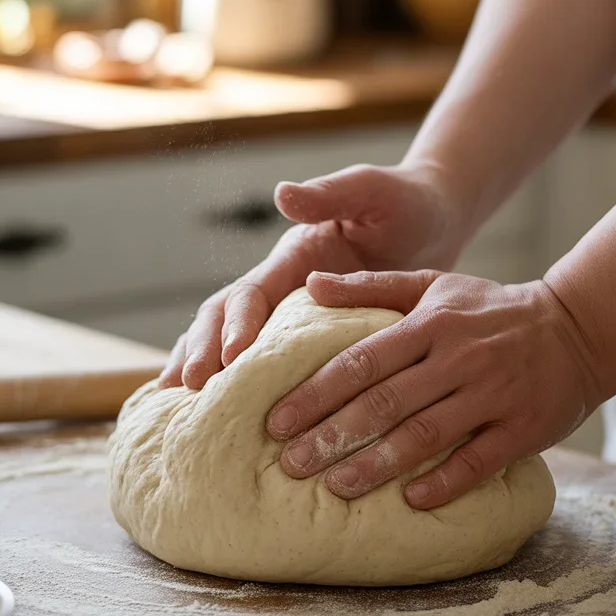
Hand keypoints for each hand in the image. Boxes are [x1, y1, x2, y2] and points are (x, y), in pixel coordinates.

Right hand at [159, 163, 457, 389]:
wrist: (433, 222)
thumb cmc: (406, 205)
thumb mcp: (371, 191)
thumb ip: (331, 193)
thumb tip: (282, 194)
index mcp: (291, 258)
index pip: (251, 294)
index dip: (236, 324)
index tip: (230, 358)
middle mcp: (280, 287)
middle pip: (221, 320)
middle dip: (199, 352)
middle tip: (187, 389)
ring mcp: (288, 314)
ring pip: (228, 343)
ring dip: (203, 371)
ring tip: (181, 413)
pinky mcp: (306, 338)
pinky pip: (266, 365)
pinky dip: (239, 388)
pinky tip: (225, 423)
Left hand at [266, 269, 600, 508]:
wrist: (576, 327)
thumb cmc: (488, 310)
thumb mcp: (432, 284)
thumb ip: (370, 286)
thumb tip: (309, 283)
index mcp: (429, 323)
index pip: (361, 360)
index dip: (316, 392)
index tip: (276, 421)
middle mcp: (457, 357)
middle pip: (385, 401)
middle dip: (333, 435)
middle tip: (290, 465)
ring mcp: (492, 393)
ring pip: (426, 434)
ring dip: (377, 463)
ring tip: (335, 487)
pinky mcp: (522, 427)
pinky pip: (479, 460)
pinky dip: (446, 481)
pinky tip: (411, 500)